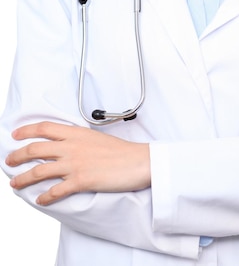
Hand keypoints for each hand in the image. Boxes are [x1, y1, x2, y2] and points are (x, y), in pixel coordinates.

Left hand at [6, 121, 150, 205]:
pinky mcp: (80, 181)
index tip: (15, 135)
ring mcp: (74, 164)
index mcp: (76, 133)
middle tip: (9, 161)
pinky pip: (55, 191)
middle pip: (35, 149)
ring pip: (39, 171)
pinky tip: (40, 199)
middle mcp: (71, 147)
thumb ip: (78, 139)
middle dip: (17, 156)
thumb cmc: (120, 150)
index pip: (45, 127)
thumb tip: (65, 144)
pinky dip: (44, 197)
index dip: (26, 130)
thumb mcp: (95, 137)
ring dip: (23, 179)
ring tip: (15, 183)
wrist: (137, 161)